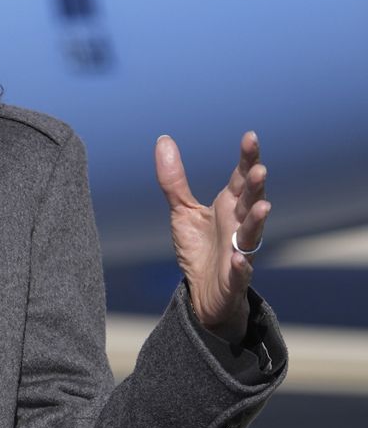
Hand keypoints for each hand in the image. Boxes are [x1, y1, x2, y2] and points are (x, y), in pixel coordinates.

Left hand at [154, 132, 269, 343]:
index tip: (250, 137)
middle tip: (259, 170)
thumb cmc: (199, 246)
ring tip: (263, 206)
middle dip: (256, 187)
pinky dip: (242, 266)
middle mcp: (239, 225)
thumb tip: (163, 139)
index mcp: (229, 206)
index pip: (241, 178)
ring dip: (257, 220)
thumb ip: (174, 179)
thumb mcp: (182, 210)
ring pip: (252, 234)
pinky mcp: (234, 277)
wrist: (202, 290)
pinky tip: (239, 260)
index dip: (248, 159)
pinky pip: (241, 272)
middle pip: (251, 201)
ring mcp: (240, 250)